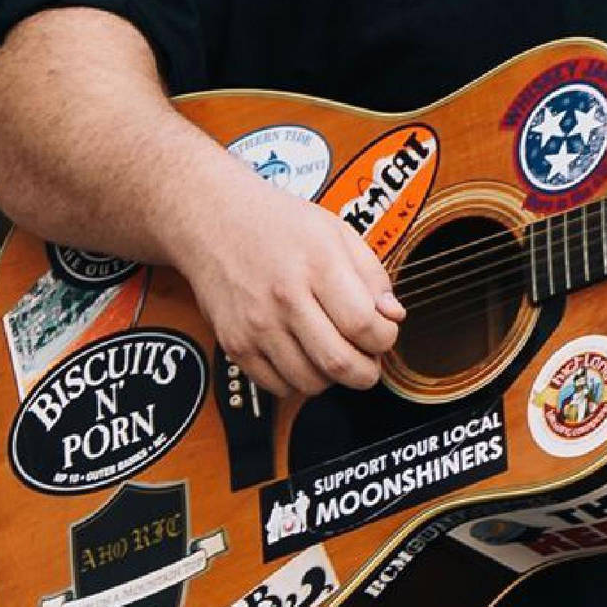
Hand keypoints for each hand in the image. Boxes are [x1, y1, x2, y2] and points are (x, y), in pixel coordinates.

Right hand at [164, 172, 405, 396]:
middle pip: (339, 364)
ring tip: (335, 354)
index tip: (384, 332)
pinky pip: (277, 387)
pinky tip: (304, 357)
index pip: (364, 325)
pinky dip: (298, 382)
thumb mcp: (336, 231)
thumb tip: (394, 316)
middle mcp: (285, 298)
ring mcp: (256, 325)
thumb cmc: (277, 222)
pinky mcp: (235, 344)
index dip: (385, 339)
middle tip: (369, 359)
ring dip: (333, 379)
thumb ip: (371, 274)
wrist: (213, 220)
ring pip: (309, 382)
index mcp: (318, 265)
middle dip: (367, 372)